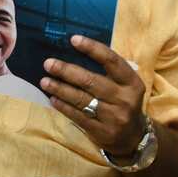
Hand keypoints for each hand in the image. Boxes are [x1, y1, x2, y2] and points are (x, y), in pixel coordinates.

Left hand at [41, 35, 146, 157]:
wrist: (133, 137)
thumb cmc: (122, 102)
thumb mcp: (123, 86)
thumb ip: (106, 71)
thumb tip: (73, 50)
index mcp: (132, 83)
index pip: (112, 61)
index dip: (93, 49)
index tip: (74, 39)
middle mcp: (125, 99)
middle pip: (92, 81)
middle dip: (67, 71)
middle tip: (48, 63)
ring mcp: (115, 117)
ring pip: (82, 99)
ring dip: (60, 89)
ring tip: (44, 81)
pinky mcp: (103, 132)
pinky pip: (78, 116)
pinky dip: (63, 106)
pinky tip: (52, 98)